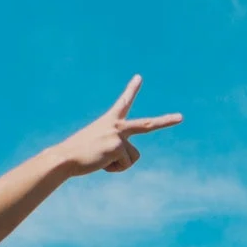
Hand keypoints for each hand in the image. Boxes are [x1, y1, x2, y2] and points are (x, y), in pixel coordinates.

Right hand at [49, 76, 181, 176]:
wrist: (65, 158)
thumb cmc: (79, 154)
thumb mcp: (97, 145)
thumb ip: (113, 147)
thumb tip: (123, 158)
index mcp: (109, 121)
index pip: (123, 103)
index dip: (131, 90)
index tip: (139, 77)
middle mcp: (116, 125)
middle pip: (147, 124)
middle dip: (166, 121)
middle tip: (181, 117)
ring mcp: (119, 135)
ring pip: (133, 157)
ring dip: (119, 164)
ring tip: (101, 160)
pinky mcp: (119, 147)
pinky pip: (126, 164)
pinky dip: (115, 169)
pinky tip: (101, 163)